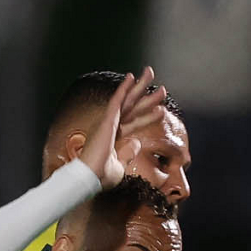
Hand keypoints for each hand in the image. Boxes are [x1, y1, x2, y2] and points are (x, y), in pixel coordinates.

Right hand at [80, 65, 166, 188]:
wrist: (90, 178)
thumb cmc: (101, 176)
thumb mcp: (120, 166)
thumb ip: (128, 153)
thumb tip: (137, 142)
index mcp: (114, 138)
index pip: (134, 124)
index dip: (147, 117)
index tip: (160, 111)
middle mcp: (111, 128)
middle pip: (133, 109)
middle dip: (147, 97)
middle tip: (160, 87)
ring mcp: (108, 123)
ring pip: (128, 101)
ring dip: (139, 87)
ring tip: (150, 72)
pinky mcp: (106, 121)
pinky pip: (116, 102)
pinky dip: (123, 89)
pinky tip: (131, 77)